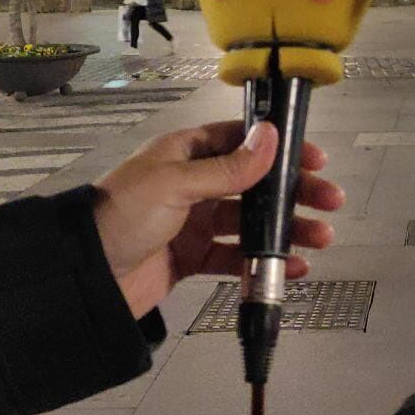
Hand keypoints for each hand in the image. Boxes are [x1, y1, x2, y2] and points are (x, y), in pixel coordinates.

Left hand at [92, 120, 343, 319]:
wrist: (84, 279)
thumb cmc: (123, 215)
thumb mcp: (175, 183)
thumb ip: (227, 167)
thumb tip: (272, 136)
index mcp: (186, 152)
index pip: (242, 140)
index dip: (280, 148)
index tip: (315, 160)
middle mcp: (193, 182)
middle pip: (254, 182)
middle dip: (293, 192)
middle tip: (330, 202)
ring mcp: (194, 222)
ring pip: (251, 221)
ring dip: (286, 229)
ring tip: (320, 238)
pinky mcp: (191, 258)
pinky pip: (235, 257)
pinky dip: (262, 262)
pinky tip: (290, 268)